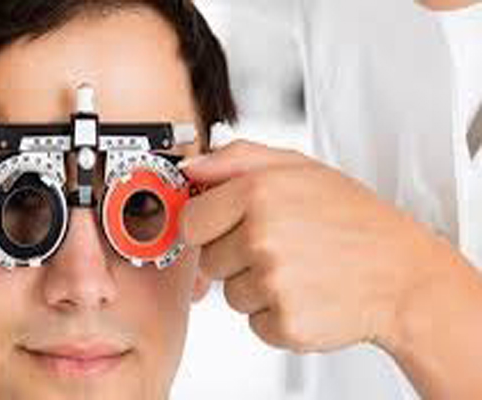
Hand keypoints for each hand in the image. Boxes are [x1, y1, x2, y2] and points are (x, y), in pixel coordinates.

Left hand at [180, 140, 456, 351]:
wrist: (404, 275)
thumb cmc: (354, 220)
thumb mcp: (299, 168)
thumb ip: (236, 159)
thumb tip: (192, 168)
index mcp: (258, 193)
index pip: (190, 221)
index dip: (207, 227)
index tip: (226, 228)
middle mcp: (262, 237)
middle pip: (207, 260)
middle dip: (234, 256)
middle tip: (279, 246)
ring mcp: (273, 283)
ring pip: (230, 294)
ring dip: (256, 287)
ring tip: (298, 269)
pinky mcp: (285, 322)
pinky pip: (254, 322)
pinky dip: (275, 314)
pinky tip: (306, 293)